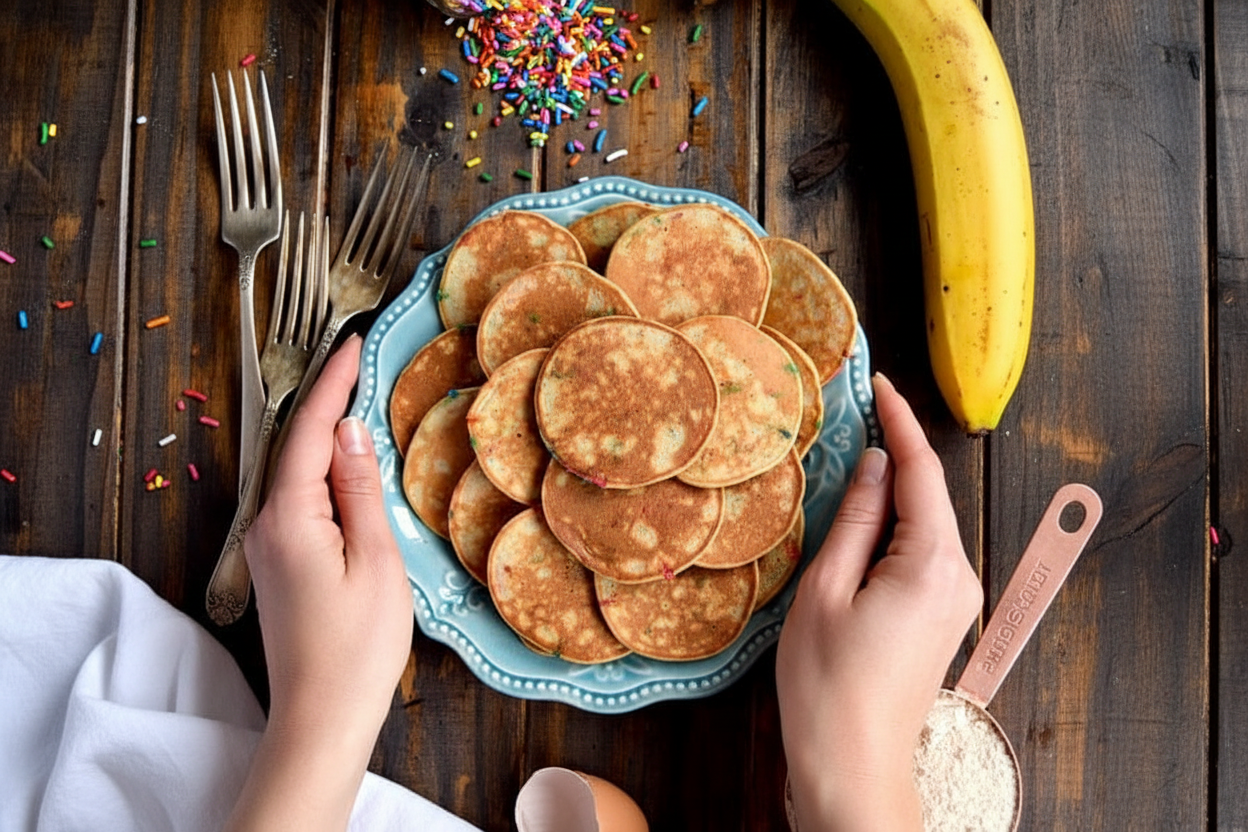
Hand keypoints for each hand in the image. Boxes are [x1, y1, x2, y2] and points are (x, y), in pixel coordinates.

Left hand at [227, 334, 412, 831]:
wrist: (321, 717)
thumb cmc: (357, 648)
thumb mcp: (376, 561)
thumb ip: (359, 489)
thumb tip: (349, 429)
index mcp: (290, 517)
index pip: (309, 430)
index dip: (333, 383)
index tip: (354, 342)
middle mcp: (266, 525)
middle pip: (296, 445)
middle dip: (326, 400)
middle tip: (360, 359)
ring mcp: (267, 546)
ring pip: (297, 472)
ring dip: (324, 435)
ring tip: (359, 398)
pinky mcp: (278, 565)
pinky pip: (299, 500)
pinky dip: (323, 471)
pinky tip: (347, 465)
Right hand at [775, 374, 981, 831]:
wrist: (854, 766)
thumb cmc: (828, 686)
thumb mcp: (826, 591)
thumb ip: (855, 520)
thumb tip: (874, 464)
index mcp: (932, 564)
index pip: (921, 471)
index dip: (899, 421)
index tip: (878, 383)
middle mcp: (959, 576)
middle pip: (926, 495)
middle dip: (892, 454)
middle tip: (851, 417)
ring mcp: (957, 600)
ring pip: (923, 524)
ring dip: (889, 494)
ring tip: (843, 469)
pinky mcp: (943, 617)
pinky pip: (920, 553)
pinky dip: (892, 529)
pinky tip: (857, 525)